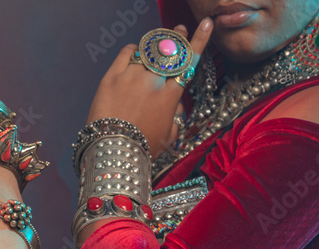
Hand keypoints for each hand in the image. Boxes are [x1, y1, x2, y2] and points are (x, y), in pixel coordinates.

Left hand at [86, 19, 213, 159]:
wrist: (112, 151)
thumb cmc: (141, 150)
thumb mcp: (167, 138)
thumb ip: (175, 119)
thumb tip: (175, 107)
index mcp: (170, 97)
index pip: (188, 63)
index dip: (198, 41)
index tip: (206, 25)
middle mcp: (153, 82)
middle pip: (169, 52)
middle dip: (177, 37)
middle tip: (180, 29)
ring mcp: (132, 76)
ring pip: (148, 51)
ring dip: (155, 47)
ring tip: (156, 47)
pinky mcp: (112, 76)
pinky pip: (127, 52)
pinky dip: (134, 50)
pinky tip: (136, 53)